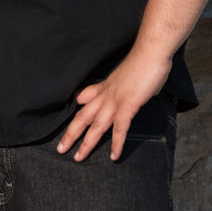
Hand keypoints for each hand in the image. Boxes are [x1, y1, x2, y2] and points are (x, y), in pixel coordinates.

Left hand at [56, 46, 171, 161]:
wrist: (151, 52)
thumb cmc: (145, 61)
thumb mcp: (131, 75)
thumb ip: (131, 87)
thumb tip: (139, 92)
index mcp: (106, 86)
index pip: (86, 96)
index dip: (79, 105)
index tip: (72, 111)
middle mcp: (106, 95)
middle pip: (82, 117)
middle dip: (70, 134)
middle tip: (60, 148)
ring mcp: (115, 101)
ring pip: (95, 127)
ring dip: (86, 144)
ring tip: (78, 158)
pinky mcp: (127, 106)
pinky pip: (119, 129)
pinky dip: (117, 144)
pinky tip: (114, 156)